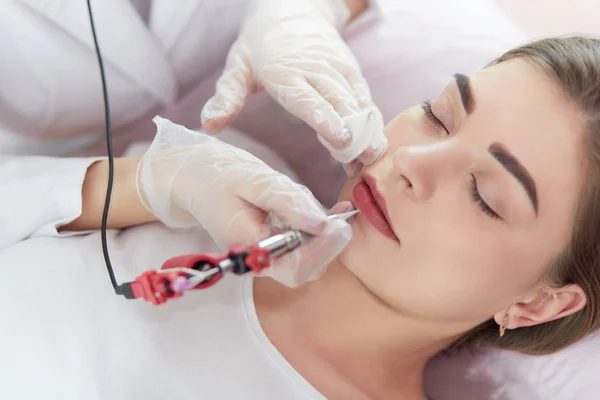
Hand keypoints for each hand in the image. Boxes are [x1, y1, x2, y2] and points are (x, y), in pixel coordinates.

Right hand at [136, 117, 352, 286]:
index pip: (293, 269)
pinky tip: (336, 211)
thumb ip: (287, 201)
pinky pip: (305, 246)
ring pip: (309, 257)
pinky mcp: (275, 245)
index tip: (339, 225)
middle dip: (328, 244)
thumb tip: (321, 222)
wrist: (196, 177)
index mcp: (248, 247)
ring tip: (329, 209)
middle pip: (305, 269)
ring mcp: (267, 254)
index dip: (322, 252)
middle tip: (340, 216)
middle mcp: (259, 259)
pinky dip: (323, 230)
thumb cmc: (219, 176)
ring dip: (325, 235)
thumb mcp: (254, 180)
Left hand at [200, 0, 387, 171]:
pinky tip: (375, 142)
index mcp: (284, 72)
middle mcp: (315, 69)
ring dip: (367, 130)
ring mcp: (337, 69)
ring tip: (374, 157)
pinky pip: (364, 97)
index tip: (340, 140)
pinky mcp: (351, 71)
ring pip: (356, 101)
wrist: (293, 9)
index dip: (325, 119)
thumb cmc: (260, 46)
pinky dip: (371, 120)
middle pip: (338, 102)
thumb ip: (226, 97)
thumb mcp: (237, 67)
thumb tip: (210, 126)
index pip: (307, 99)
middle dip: (354, 131)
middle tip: (364, 160)